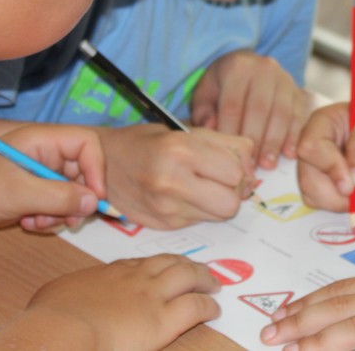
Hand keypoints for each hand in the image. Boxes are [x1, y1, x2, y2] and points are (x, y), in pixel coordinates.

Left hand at [0, 124, 110, 234]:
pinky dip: (48, 218)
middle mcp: (44, 154)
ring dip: (60, 213)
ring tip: (36, 221)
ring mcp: (38, 174)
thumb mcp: (19, 194)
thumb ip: (59, 197)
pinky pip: (56, 206)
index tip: (94, 198)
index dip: (96, 169)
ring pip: (71, 193)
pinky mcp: (32, 193)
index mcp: (42, 140)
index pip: (87, 144)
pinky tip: (26, 222)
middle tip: (67, 220)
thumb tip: (95, 203)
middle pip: (84, 172)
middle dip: (77, 199)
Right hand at [0, 255, 219, 350]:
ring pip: (187, 277)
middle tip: (198, 270)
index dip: (155, 265)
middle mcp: (134, 278)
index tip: (162, 267)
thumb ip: (70, 294)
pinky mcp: (163, 319)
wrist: (61, 330)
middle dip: (185, 265)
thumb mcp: (56, 295)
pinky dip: (207, 306)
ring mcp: (151, 296)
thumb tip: (63, 301)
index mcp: (109, 273)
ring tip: (213, 283)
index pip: (138, 264)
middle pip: (168, 263)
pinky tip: (214, 309)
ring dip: (203, 278)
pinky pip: (195, 307)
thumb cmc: (50, 317)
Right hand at [100, 124, 256, 228]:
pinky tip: (185, 196)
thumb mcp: (187, 129)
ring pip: (217, 217)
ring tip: (202, 186)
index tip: (229, 162)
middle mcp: (171, 182)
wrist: (102, 162)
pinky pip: (199, 222)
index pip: (235, 174)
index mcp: (180, 150)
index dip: (239, 168)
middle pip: (230, 203)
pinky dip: (200, 210)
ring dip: (218, 203)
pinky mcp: (162, 225)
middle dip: (232, 191)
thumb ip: (226, 144)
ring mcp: (165, 208)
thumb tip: (252, 167)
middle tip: (221, 179)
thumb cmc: (147, 141)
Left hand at [190, 50, 308, 168]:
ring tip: (267, 165)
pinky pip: (298, 115)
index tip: (229, 156)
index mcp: (237, 68)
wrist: (250, 66)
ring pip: (281, 113)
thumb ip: (204, 111)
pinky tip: (288, 154)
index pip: (233, 105)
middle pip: (259, 109)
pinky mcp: (298, 91)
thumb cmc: (223, 85)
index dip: (231, 132)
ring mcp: (284, 79)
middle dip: (254, 141)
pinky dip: (294, 136)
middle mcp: (263, 69)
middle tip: (250, 166)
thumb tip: (211, 128)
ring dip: (274, 142)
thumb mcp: (206, 92)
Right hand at [296, 100, 354, 212]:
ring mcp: (319, 165)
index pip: (310, 146)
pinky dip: (341, 205)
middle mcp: (316, 143)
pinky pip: (321, 202)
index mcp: (324, 122)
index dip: (329, 167)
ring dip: (339, 201)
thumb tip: (353, 178)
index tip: (353, 183)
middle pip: (307, 175)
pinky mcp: (327, 183)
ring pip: (311, 192)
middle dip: (334, 193)